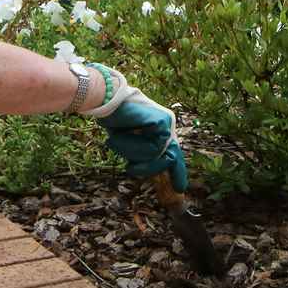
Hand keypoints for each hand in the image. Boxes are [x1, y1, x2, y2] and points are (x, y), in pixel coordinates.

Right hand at [80, 67, 189, 191]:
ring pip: (155, 155)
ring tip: (120, 137)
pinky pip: (153, 148)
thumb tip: (146, 169)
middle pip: (167, 159)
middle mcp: (168, 125)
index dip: (177, 173)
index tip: (180, 189)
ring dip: (134, 152)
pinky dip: (136, 145)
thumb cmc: (115, 119)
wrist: (107, 99)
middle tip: (131, 167)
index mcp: (161, 128)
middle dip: (149, 167)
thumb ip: (142, 153)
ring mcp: (168, 123)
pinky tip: (127, 132)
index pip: (173, 155)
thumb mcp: (130, 140)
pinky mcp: (163, 122)